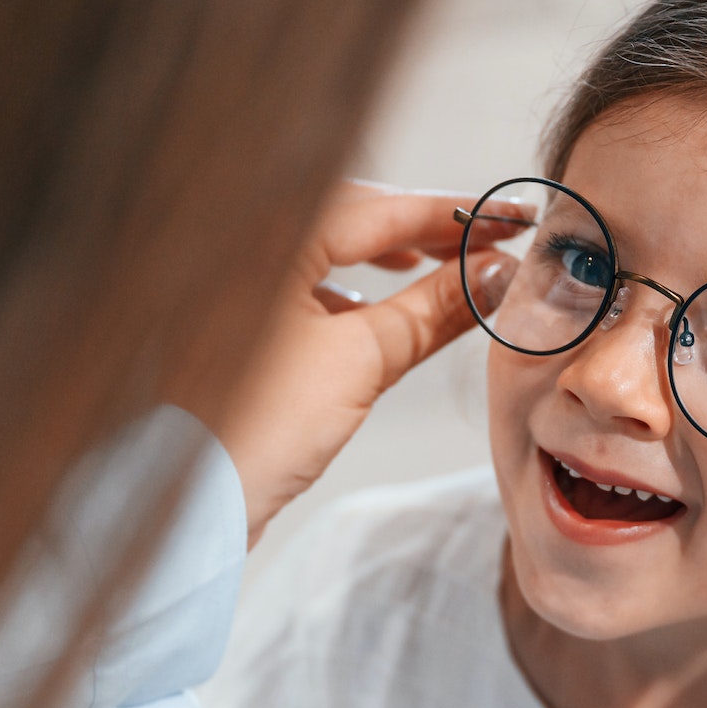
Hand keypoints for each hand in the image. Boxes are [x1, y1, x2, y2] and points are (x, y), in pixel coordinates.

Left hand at [185, 181, 519, 545]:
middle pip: (346, 216)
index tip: (508, 220)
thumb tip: (494, 275)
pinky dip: (344, 289)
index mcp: (262, 234)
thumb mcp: (363, 360)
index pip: (376, 207)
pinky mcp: (227, 320)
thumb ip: (432, 307)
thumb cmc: (261, 428)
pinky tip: (375, 311)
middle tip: (483, 245)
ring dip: (383, 256)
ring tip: (437, 272)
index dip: (450, 215)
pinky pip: (297, 281)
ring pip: (322, 246)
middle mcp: (235, 242)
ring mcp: (227, 281)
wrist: (198, 499)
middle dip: (418, 231)